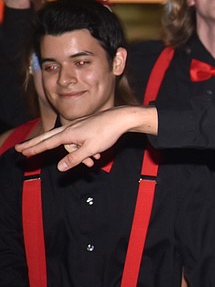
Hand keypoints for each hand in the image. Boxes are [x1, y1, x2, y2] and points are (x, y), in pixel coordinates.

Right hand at [16, 105, 156, 170]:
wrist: (121, 119)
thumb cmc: (106, 133)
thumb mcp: (90, 149)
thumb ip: (75, 159)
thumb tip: (60, 167)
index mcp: (69, 134)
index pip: (47, 143)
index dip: (34, 148)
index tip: (22, 152)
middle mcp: (70, 128)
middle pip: (49, 138)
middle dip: (36, 145)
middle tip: (21, 149)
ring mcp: (78, 127)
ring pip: (71, 144)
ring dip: (79, 155)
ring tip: (92, 161)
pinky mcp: (85, 127)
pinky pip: (79, 141)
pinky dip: (86, 149)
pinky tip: (96, 155)